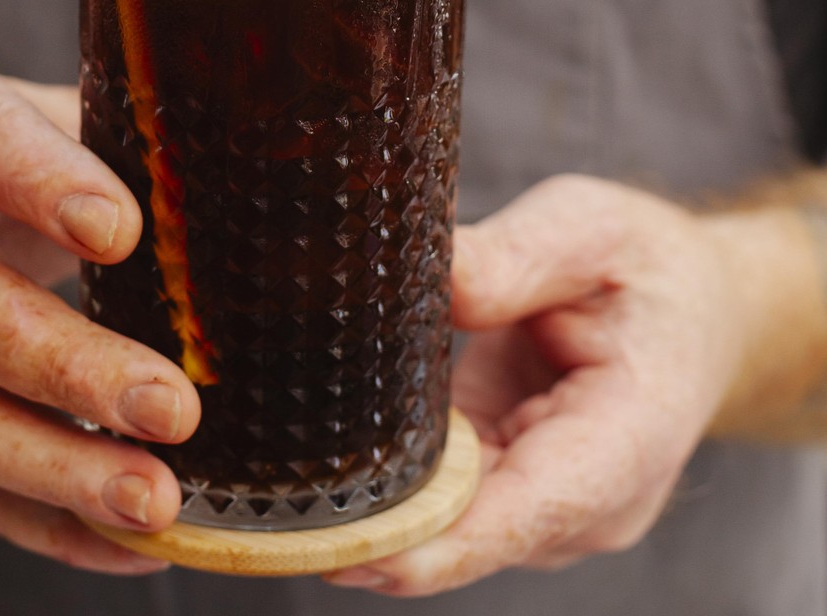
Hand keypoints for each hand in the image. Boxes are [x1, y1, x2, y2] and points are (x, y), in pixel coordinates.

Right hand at [0, 65, 199, 574]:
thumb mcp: (37, 120)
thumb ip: (120, 143)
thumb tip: (259, 189)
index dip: (40, 185)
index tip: (123, 231)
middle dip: (68, 367)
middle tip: (171, 407)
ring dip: (57, 469)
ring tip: (155, 501)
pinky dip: (51, 525)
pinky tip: (134, 544)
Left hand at [325, 174, 746, 595]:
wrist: (690, 312)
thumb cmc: (647, 272)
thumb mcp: (591, 229)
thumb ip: (517, 257)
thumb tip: (433, 282)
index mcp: (625, 440)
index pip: (525, 515)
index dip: (436, 547)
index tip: (353, 560)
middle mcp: (589, 502)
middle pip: (469, 538)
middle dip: (377, 533)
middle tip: (277, 517)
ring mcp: (548, 511)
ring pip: (445, 533)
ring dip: (376, 513)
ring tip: (294, 486)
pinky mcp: (509, 497)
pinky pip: (442, 509)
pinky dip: (390, 493)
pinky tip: (331, 468)